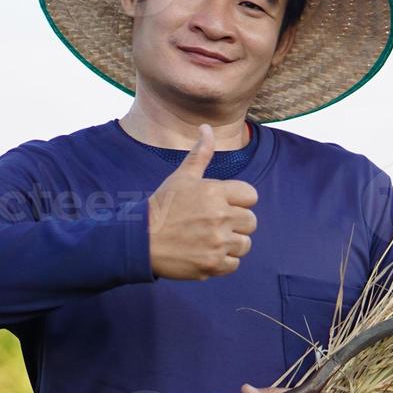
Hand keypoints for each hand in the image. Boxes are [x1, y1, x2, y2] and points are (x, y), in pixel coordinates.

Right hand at [147, 123, 258, 279]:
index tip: (222, 205)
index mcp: (215, 192)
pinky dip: (223, 262)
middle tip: (215, 224)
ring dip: (231, 244)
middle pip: (251, 222)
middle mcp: (220, 217)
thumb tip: (207, 128)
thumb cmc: (163, 206)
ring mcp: (217, 242)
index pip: (251, 196)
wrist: (141, 240)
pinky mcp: (213, 264)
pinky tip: (206, 253)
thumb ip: (200, 154)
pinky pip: (234, 264)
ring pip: (245, 244)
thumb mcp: (181, 177)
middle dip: (237, 223)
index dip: (239, 201)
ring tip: (210, 239)